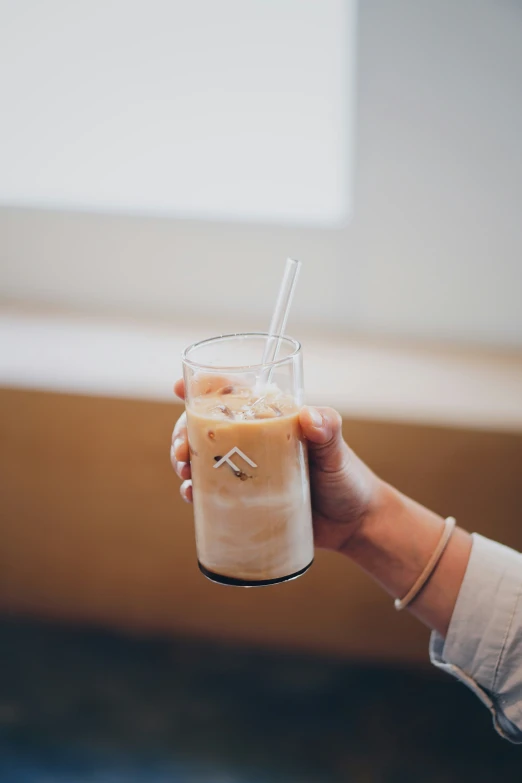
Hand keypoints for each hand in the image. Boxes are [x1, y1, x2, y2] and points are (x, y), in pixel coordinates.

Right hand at [170, 379, 382, 552]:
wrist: (354, 524)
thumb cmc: (347, 478)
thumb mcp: (337, 451)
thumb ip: (328, 429)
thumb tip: (309, 417)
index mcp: (270, 419)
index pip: (232, 394)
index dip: (203, 387)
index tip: (180, 388)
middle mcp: (252, 441)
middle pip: (205, 426)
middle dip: (183, 431)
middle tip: (180, 449)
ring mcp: (244, 471)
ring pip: (201, 457)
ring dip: (183, 460)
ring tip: (184, 471)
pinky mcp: (243, 500)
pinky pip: (210, 492)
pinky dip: (194, 491)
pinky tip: (191, 495)